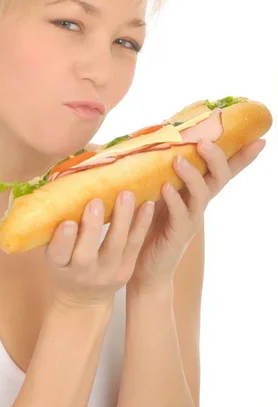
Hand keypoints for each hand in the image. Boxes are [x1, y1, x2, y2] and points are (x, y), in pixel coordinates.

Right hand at [44, 191, 154, 309]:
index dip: (63, 240)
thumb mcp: (54, 249)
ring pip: (116, 246)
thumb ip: (55, 226)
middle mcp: (82, 273)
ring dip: (123, 219)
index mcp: (59, 265)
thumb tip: (57, 185)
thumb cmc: (65, 262)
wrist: (84, 297)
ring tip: (126, 194)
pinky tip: (148, 204)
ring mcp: (107, 273)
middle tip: (96, 202)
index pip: (58, 253)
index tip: (67, 223)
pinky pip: (135, 245)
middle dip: (93, 227)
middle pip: (87, 253)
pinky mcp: (127, 269)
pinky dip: (142, 224)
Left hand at [127, 138, 266, 292]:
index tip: (260, 141)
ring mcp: (191, 218)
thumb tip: (152, 140)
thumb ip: (160, 172)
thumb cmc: (151, 223)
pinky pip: (179, 214)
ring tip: (178, 160)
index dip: (243, 157)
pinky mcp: (178, 233)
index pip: (225, 170)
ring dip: (192, 175)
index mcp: (198, 191)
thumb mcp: (157, 192)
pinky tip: (165, 188)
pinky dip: (173, 199)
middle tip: (204, 142)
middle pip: (219, 178)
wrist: (146, 266)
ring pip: (202, 194)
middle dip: (216, 158)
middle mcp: (199, 203)